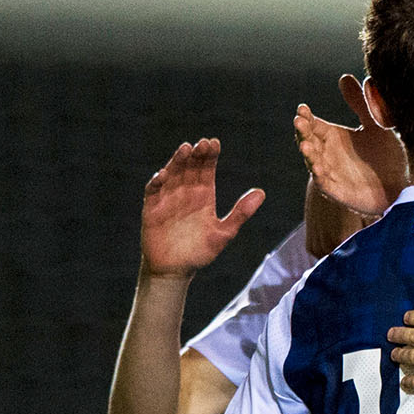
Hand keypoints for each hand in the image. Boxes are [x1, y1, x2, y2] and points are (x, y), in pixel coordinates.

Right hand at [140, 138, 263, 277]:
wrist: (176, 270)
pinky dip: (156, 183)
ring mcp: (167, 200)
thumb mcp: (224, 232)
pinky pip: (152, 192)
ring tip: (185, 149)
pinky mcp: (151, 210)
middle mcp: (185, 193)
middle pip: (190, 168)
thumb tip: (261, 192)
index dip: (210, 156)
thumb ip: (241, 213)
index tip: (215, 143)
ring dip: (177, 162)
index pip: (206, 170)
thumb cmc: (201, 251)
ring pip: (172, 175)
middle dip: (196, 155)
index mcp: (203, 196)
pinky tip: (163, 174)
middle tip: (203, 143)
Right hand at [293, 74, 406, 215]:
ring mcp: (332, 173)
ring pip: (313, 162)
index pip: (314, 124)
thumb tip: (344, 77)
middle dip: (303, 132)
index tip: (302, 108)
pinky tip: (318, 168)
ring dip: (308, 154)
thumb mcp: (375, 125)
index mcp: (334, 137)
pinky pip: (326, 184)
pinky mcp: (339, 192)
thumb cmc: (388, 155)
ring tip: (306, 144)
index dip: (306, 117)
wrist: (404, 185)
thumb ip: (361, 104)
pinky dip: (320, 176)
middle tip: (299, 122)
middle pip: (309, 141)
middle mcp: (328, 154)